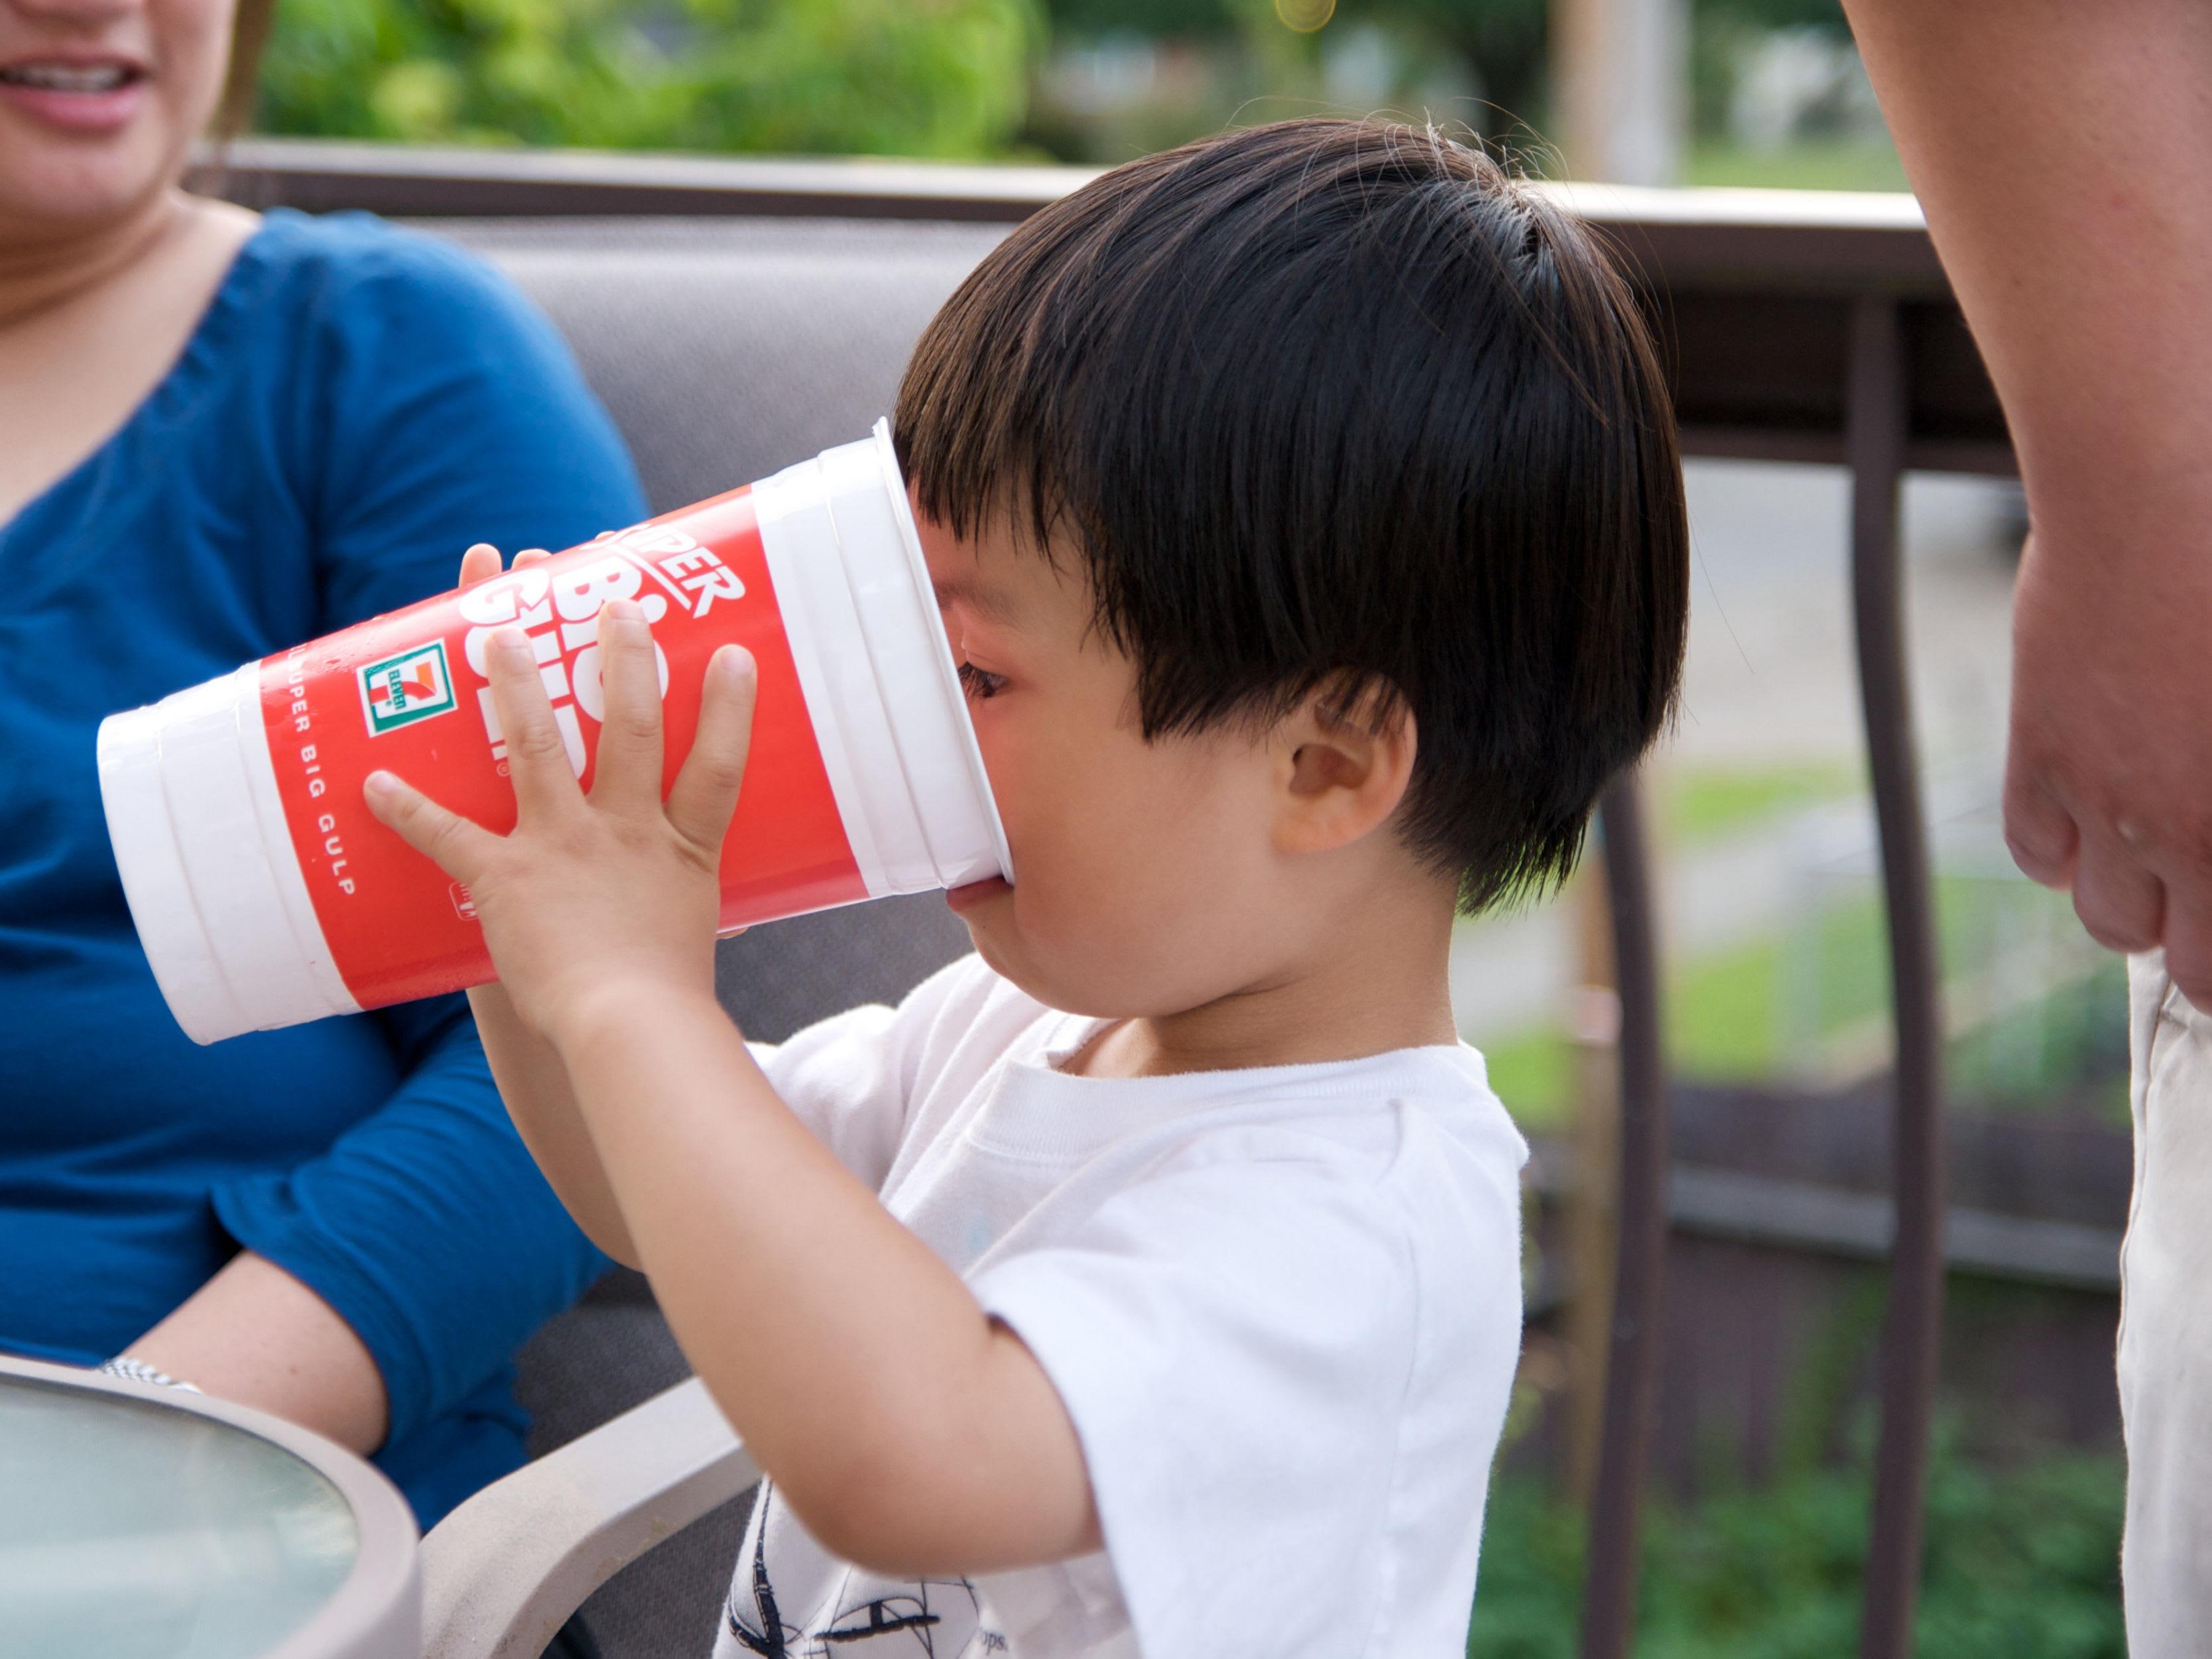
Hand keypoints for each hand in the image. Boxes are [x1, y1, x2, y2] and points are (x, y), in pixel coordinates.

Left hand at [363, 558, 757, 1044]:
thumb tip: (726, 914)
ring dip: (515, 686)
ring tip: (494, 631)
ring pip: (538, 749)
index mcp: (681, 846)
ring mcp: (564, 847)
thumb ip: (693, 906)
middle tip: (613, 602)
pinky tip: (373, 782)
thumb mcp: (696, 932)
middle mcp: (626, 830)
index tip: (733, 656)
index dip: (729, 707)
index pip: (718, 762)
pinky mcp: (508, 879)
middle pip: (628, 728)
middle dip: (620, 659)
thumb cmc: (667, 994)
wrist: (630, 1027)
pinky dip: (406, 810)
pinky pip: (448, 837)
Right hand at [2005, 526, 2211, 1004]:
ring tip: (2167, 861)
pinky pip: (2036, 855)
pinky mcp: (2044, 758)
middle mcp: (2186, 831)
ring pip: (2112, 924)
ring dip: (2142, 909)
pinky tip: (2098, 821)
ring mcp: (2109, 802)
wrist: (2166, 493)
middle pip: (2195, 966)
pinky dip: (2065, 857)